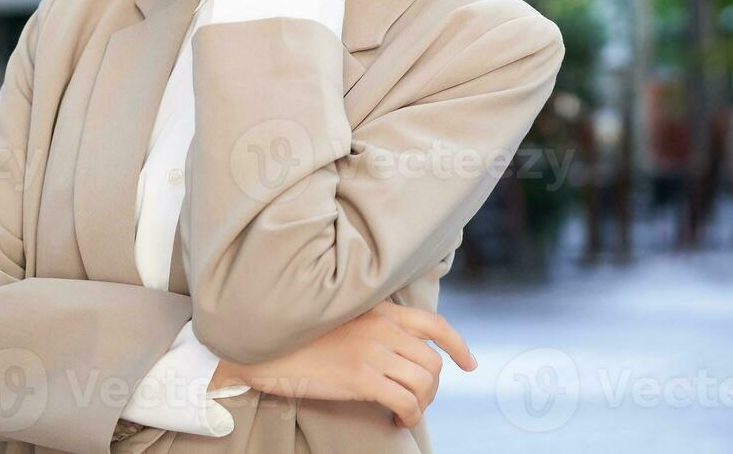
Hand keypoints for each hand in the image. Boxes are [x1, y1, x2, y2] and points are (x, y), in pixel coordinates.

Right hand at [211, 301, 476, 428]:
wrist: (264, 346)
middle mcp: (382, 328)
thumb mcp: (341, 319)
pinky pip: (406, 401)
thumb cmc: (298, 337)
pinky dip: (409, 415)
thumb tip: (398, 350)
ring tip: (404, 413)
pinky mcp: (361, 378)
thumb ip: (372, 326)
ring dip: (422, 404)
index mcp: (379, 311)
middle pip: (432, 361)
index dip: (458, 345)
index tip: (468, 364)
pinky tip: (395, 421)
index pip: (434, 324)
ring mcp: (373, 352)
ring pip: (425, 382)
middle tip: (416, 402)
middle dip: (432, 387)